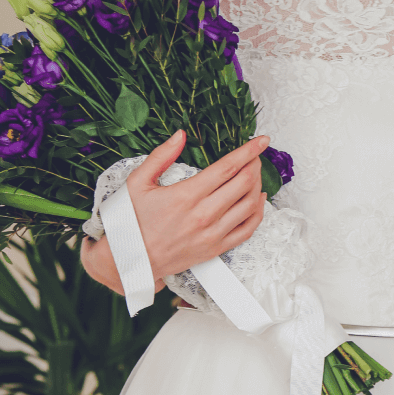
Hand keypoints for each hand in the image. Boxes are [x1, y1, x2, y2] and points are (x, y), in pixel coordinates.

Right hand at [81, 131, 267, 293]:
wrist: (132, 259)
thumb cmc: (133, 221)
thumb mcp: (137, 182)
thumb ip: (160, 156)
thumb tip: (180, 135)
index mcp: (186, 195)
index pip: (228, 167)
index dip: (248, 151)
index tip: (261, 140)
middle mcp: (204, 214)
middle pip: (244, 183)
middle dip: (254, 165)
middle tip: (255, 156)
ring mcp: (212, 233)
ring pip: (250, 205)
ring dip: (257, 185)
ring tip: (255, 174)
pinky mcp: (216, 248)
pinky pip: (247, 229)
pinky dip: (258, 212)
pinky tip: (258, 200)